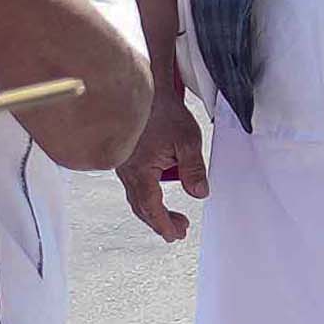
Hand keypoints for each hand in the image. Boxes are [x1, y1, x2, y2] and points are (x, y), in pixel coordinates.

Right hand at [117, 85, 207, 243]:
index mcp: (140, 172)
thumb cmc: (162, 112)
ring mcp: (122, 165)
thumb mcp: (187, 140)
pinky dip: (146, 194)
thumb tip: (200, 193)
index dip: (164, 223)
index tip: (176, 235)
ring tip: (173, 217)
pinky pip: (133, 183)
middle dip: (159, 221)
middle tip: (179, 231)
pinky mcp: (123, 156)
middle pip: (141, 206)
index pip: (151, 207)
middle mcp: (126, 172)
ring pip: (136, 195)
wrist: (140, 88)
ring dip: (153, 208)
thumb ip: (194, 169)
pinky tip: (158, 189)